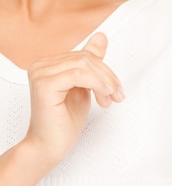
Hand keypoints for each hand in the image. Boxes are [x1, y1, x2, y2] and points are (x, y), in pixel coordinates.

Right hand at [25, 33, 124, 165]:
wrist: (49, 148)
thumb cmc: (63, 123)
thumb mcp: (84, 87)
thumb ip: (91, 62)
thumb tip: (101, 37)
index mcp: (49, 64)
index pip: (84, 55)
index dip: (105, 70)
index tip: (115, 88)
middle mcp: (41, 65)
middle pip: (86, 58)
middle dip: (107, 76)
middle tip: (117, 94)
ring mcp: (40, 73)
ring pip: (84, 65)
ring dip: (104, 82)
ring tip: (110, 98)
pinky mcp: (44, 84)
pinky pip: (78, 74)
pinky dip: (96, 83)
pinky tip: (104, 94)